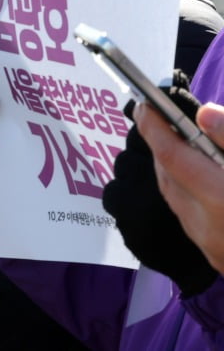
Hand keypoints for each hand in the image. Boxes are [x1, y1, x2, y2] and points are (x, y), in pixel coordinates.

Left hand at [139, 101, 223, 275]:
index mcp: (222, 199)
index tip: (145, 104)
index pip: (172, 157)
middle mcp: (209, 225)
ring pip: (176, 200)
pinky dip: (186, 191)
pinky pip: (189, 217)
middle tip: (158, 116)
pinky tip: (199, 178)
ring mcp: (212, 246)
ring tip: (177, 141)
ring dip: (171, 169)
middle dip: (160, 146)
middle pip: (168, 178)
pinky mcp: (218, 258)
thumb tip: (204, 115)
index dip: (154, 128)